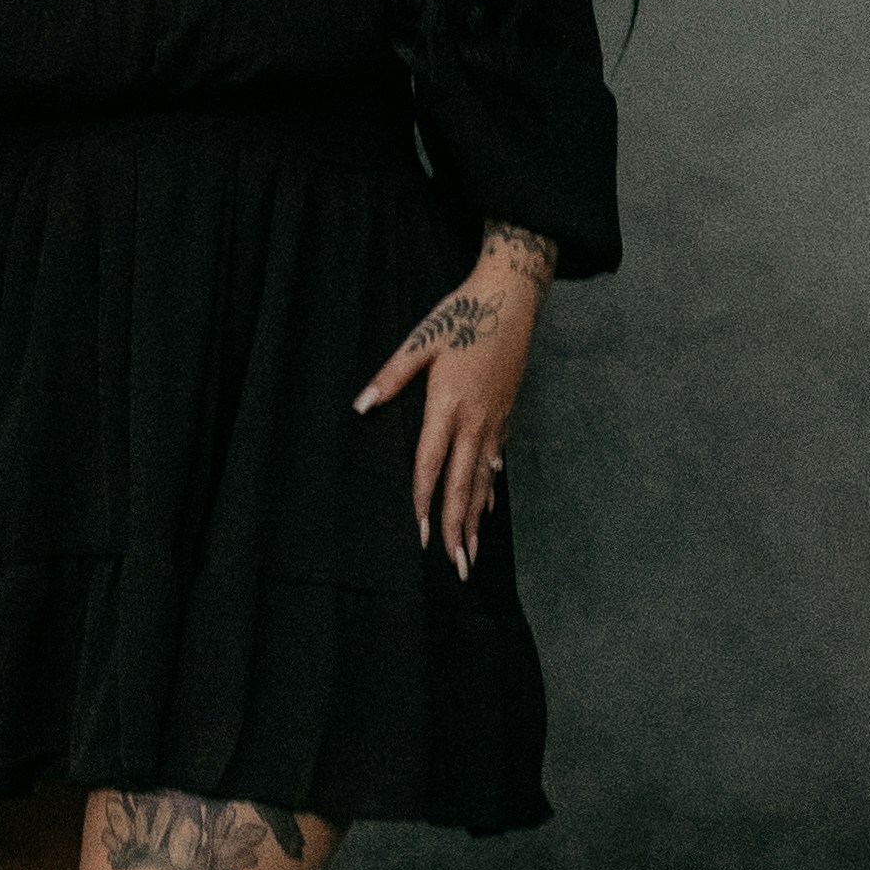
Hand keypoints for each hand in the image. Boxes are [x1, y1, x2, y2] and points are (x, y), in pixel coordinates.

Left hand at [355, 226, 553, 577]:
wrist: (510, 300)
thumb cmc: (459, 317)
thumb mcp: (420, 341)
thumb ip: (390, 377)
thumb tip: (360, 405)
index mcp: (448, 404)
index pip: (432, 463)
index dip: (425, 501)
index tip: (421, 535)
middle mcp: (475, 421)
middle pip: (463, 485)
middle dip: (459, 529)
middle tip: (457, 568)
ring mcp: (495, 421)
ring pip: (482, 481)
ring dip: (476, 520)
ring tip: (472, 556)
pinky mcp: (505, 416)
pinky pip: (495, 464)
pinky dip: (488, 491)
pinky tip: (487, 511)